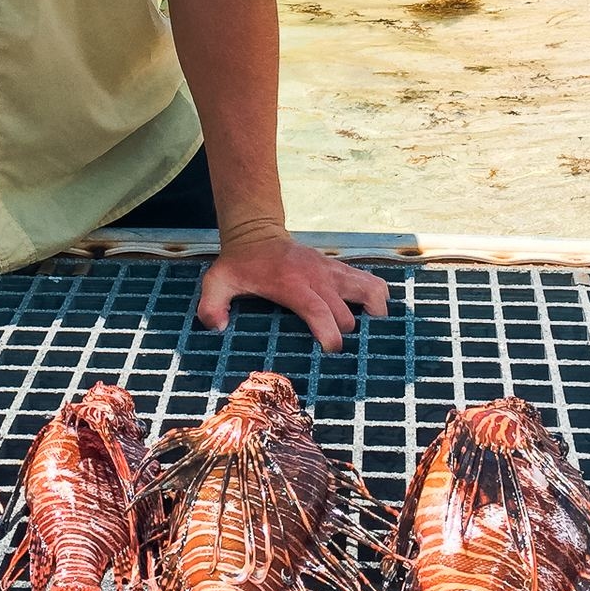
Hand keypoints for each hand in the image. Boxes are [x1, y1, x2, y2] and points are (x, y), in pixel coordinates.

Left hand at [196, 231, 389, 353]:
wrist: (257, 233)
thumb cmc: (239, 263)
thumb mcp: (216, 281)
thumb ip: (211, 304)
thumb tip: (217, 327)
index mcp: (292, 283)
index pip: (319, 310)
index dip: (329, 333)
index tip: (331, 351)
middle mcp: (317, 276)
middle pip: (346, 312)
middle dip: (347, 336)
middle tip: (341, 357)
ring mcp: (331, 270)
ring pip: (369, 289)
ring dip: (374, 314)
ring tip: (371, 336)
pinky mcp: (339, 268)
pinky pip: (370, 280)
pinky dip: (378, 297)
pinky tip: (374, 317)